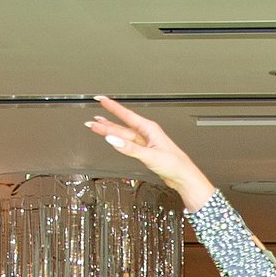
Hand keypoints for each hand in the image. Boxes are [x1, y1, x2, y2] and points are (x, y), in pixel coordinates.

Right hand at [87, 96, 217, 206]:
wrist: (184, 177)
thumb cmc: (175, 164)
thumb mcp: (150, 155)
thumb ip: (130, 148)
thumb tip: (113, 140)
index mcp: (149, 129)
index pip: (126, 115)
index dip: (112, 107)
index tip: (101, 99)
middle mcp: (147, 133)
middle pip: (122, 125)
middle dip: (106, 122)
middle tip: (91, 119)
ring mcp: (146, 142)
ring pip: (123, 134)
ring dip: (110, 131)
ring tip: (97, 126)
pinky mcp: (145, 151)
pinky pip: (127, 142)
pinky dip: (118, 140)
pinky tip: (112, 138)